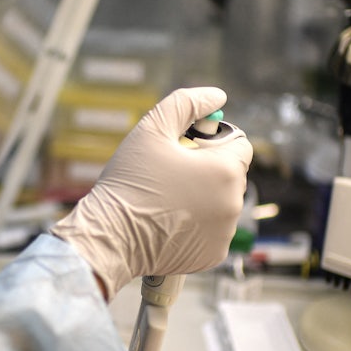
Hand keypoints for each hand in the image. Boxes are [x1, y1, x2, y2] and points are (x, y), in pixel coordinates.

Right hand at [51, 87, 252, 299]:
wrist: (110, 237)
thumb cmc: (129, 182)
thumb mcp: (152, 129)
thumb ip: (187, 103)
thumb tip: (216, 95)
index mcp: (226, 170)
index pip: (240, 143)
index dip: (213, 140)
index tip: (186, 147)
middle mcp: (234, 203)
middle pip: (231, 173)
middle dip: (207, 169)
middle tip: (169, 173)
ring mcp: (225, 232)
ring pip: (222, 202)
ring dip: (203, 196)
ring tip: (166, 199)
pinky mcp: (214, 254)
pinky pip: (213, 230)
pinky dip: (197, 224)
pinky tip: (169, 221)